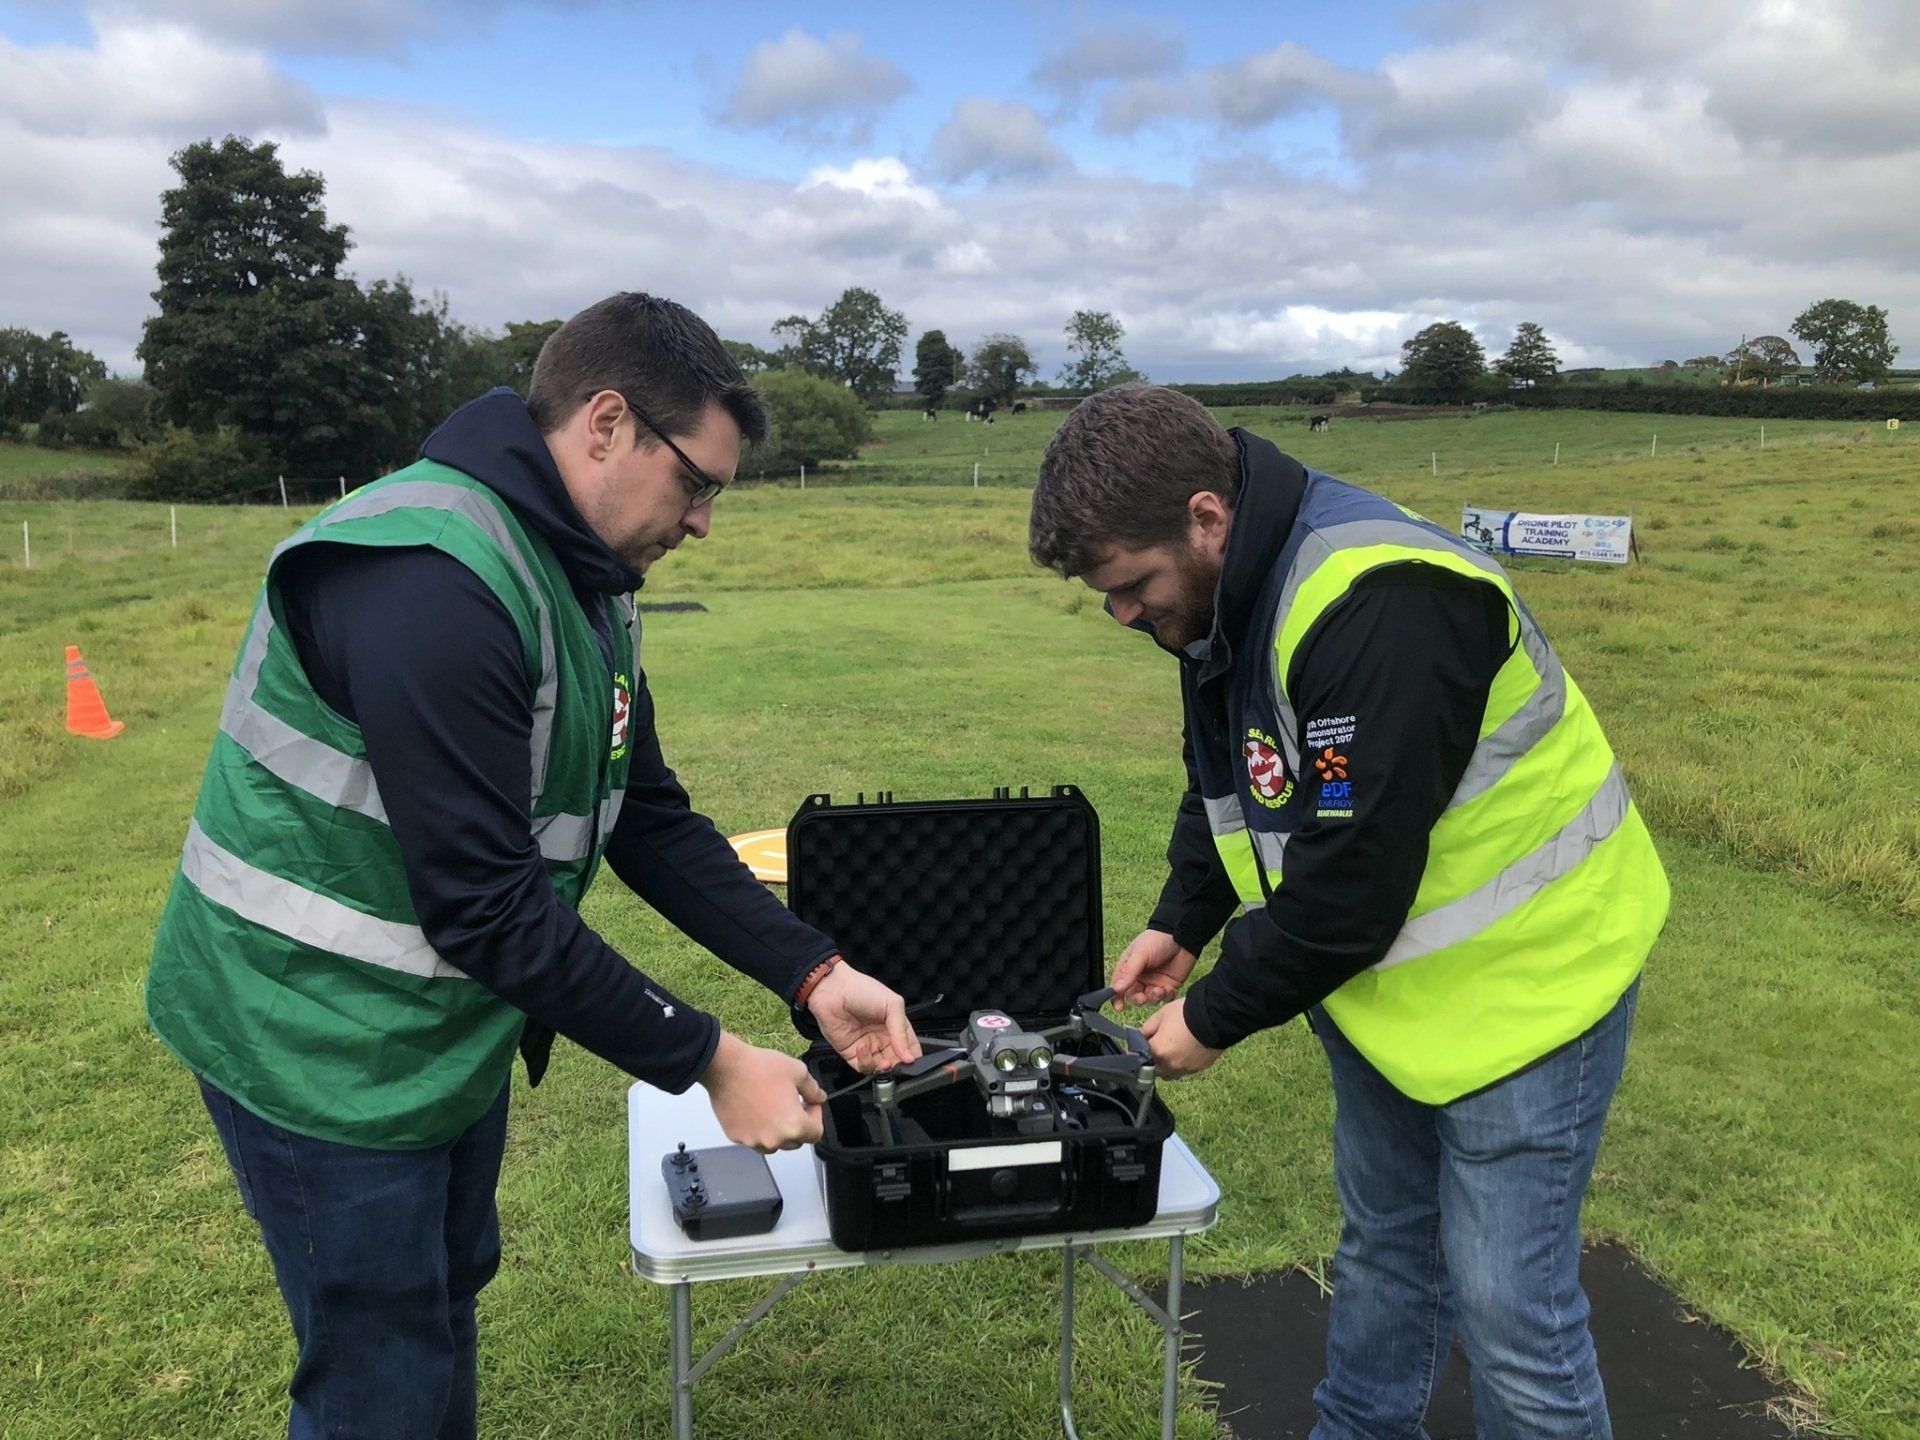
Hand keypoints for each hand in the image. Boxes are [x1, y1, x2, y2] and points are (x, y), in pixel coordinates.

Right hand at [698, 1032, 825, 1151]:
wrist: (726, 1067)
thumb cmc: (760, 1068)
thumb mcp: (798, 1071)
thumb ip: (814, 1089)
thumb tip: (819, 1097)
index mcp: (794, 1126)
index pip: (816, 1133)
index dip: (816, 1115)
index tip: (809, 1103)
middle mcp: (774, 1140)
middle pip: (796, 1141)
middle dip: (798, 1123)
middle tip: (791, 1102)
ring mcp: (753, 1141)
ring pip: (774, 1142)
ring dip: (778, 1129)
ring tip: (772, 1106)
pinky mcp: (736, 1137)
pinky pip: (754, 1138)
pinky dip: (758, 1128)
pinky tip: (755, 1108)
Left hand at [807, 960, 922, 1072]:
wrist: (833, 990)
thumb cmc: (861, 989)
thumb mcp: (892, 1004)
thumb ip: (901, 1031)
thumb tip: (909, 1055)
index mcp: (896, 1026)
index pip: (911, 1047)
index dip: (913, 1056)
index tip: (912, 1060)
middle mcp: (883, 1038)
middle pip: (897, 1061)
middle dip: (898, 1066)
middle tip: (897, 1064)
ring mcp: (868, 1046)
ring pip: (881, 1068)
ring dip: (882, 1068)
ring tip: (882, 1060)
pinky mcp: (851, 1053)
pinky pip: (863, 1066)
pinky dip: (866, 1061)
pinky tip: (863, 1047)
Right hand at [1110, 929, 1197, 1010]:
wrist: (1182, 936)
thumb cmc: (1157, 940)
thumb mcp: (1140, 954)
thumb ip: (1129, 972)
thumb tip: (1116, 988)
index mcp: (1129, 968)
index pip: (1119, 986)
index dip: (1117, 998)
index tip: (1119, 1007)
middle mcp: (1140, 977)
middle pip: (1134, 996)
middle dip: (1139, 999)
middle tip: (1144, 997)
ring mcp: (1154, 982)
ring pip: (1150, 999)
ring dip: (1154, 997)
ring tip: (1160, 989)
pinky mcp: (1168, 985)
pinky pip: (1165, 998)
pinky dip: (1166, 996)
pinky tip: (1169, 988)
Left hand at [1140, 999, 1222, 1079]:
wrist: (1214, 1017)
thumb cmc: (1185, 1014)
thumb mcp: (1160, 1015)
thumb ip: (1146, 1029)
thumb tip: (1140, 1037)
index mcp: (1157, 1052)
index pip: (1140, 1055)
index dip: (1140, 1047)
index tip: (1143, 1041)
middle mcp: (1169, 1066)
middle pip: (1154, 1069)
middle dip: (1153, 1059)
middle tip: (1158, 1045)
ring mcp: (1185, 1069)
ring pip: (1169, 1073)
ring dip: (1167, 1065)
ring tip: (1172, 1049)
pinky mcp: (1198, 1069)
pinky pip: (1184, 1070)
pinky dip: (1181, 1064)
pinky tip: (1185, 1051)